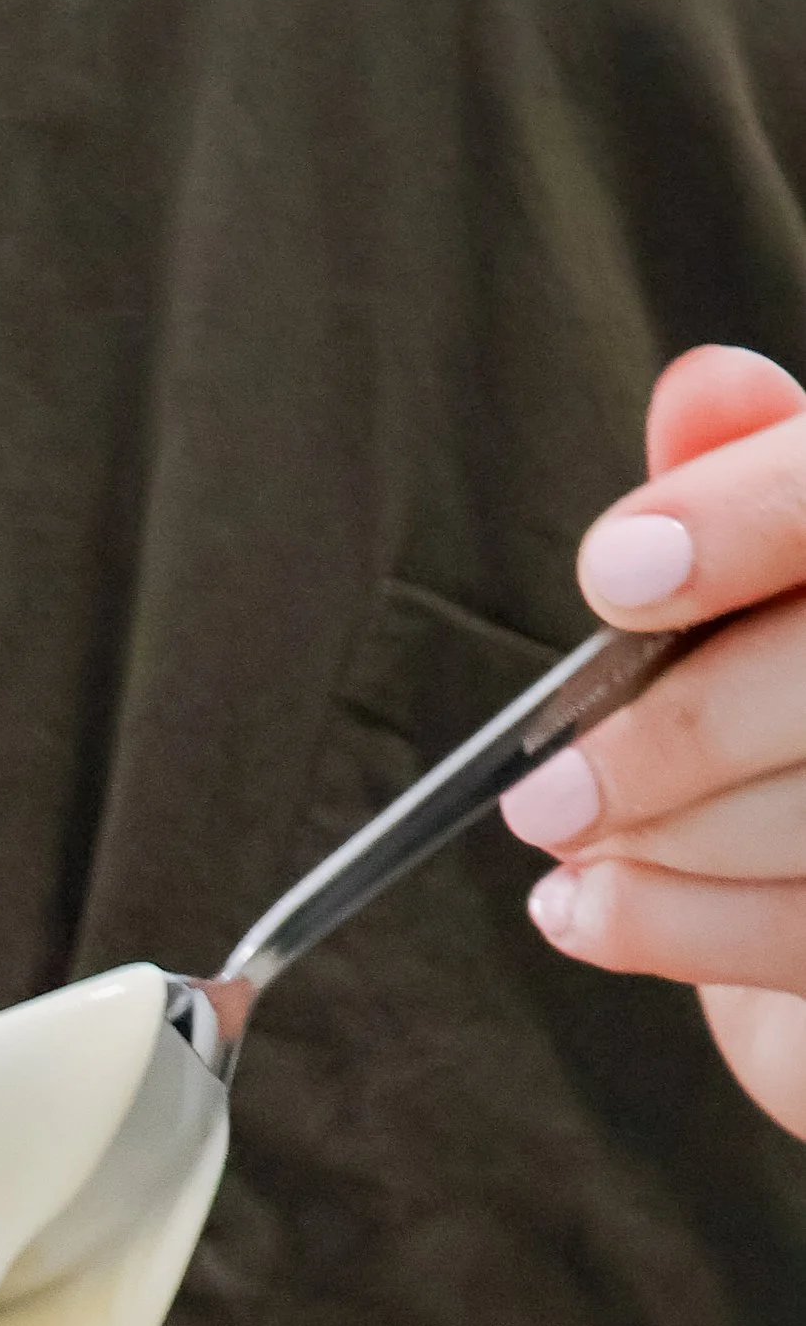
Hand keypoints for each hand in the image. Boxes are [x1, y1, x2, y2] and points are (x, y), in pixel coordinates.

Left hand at [499, 344, 805, 1137]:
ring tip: (570, 843)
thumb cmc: (796, 720)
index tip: (616, 573)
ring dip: (665, 841)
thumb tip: (701, 391)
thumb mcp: (777, 590)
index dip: (744, 520)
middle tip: (545, 788)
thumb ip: (752, 482)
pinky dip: (671, 925)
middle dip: (679, 735)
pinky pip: (805, 934)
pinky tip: (588, 907)